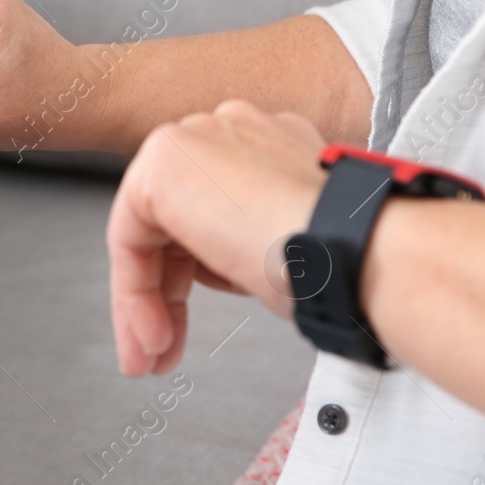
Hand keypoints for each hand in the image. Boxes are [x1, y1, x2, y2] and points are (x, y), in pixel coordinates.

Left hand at [106, 101, 327, 376]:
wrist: (354, 247)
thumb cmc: (341, 255)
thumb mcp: (287, 243)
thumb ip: (250, 239)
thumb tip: (235, 262)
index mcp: (262, 143)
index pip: (207, 211)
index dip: (193, 276)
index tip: (187, 322)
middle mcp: (226, 132)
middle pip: (172, 223)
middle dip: (165, 293)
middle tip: (162, 347)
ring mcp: (195, 140)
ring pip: (148, 232)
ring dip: (148, 302)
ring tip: (156, 352)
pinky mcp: (163, 162)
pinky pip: (130, 236)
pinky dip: (135, 291)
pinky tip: (153, 332)